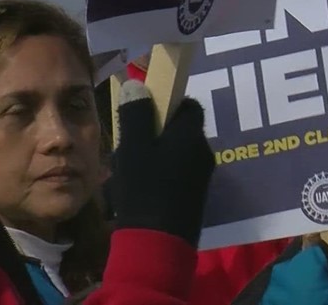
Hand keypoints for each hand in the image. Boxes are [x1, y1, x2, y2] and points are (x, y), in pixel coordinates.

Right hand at [111, 81, 215, 245]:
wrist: (158, 243)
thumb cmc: (145, 188)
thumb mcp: (134, 147)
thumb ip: (136, 114)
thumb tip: (137, 85)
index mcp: (192, 135)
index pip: (189, 106)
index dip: (168, 103)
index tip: (144, 112)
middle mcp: (203, 152)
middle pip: (179, 131)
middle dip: (153, 135)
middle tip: (127, 147)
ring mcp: (201, 177)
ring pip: (173, 155)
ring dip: (150, 158)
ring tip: (125, 173)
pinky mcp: (194, 198)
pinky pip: (174, 176)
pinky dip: (156, 178)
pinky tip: (133, 192)